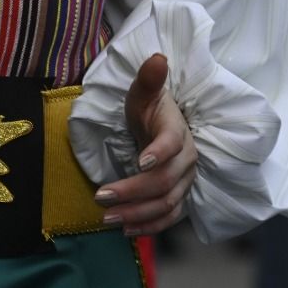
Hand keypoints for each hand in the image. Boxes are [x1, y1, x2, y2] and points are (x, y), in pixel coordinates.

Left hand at [93, 53, 197, 235]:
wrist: (164, 127)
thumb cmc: (150, 109)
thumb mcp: (143, 93)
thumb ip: (148, 79)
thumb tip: (157, 57)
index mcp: (177, 130)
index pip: (172, 143)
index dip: (159, 153)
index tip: (139, 161)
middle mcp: (187, 159)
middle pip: (164, 181)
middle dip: (133, 190)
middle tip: (101, 196)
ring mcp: (185, 181)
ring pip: (166, 203)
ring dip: (137, 213)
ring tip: (107, 217)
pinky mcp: (180, 197)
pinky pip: (169, 217)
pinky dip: (150, 226)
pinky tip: (126, 230)